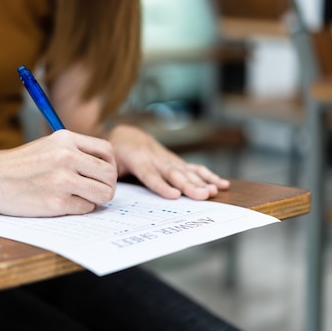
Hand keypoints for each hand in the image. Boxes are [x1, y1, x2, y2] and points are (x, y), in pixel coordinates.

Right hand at [0, 130, 117, 216]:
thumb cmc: (19, 165)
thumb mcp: (47, 146)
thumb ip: (74, 151)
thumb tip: (105, 168)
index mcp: (65, 139)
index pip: (107, 151)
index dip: (109, 165)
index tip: (101, 174)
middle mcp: (66, 156)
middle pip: (109, 174)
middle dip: (106, 185)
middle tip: (95, 191)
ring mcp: (62, 180)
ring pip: (103, 193)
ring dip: (96, 199)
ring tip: (81, 197)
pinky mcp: (57, 202)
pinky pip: (86, 208)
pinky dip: (79, 208)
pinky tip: (63, 203)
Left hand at [108, 124, 229, 199]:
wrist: (127, 134)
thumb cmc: (116, 153)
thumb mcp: (108, 162)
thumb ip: (111, 175)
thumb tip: (109, 191)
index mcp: (136, 159)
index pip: (149, 174)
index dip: (161, 185)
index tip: (174, 195)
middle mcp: (155, 157)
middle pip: (173, 173)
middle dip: (189, 185)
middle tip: (203, 195)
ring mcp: (168, 159)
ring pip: (186, 170)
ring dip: (202, 182)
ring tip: (214, 192)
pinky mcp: (177, 161)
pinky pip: (194, 168)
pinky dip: (209, 176)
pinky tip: (222, 184)